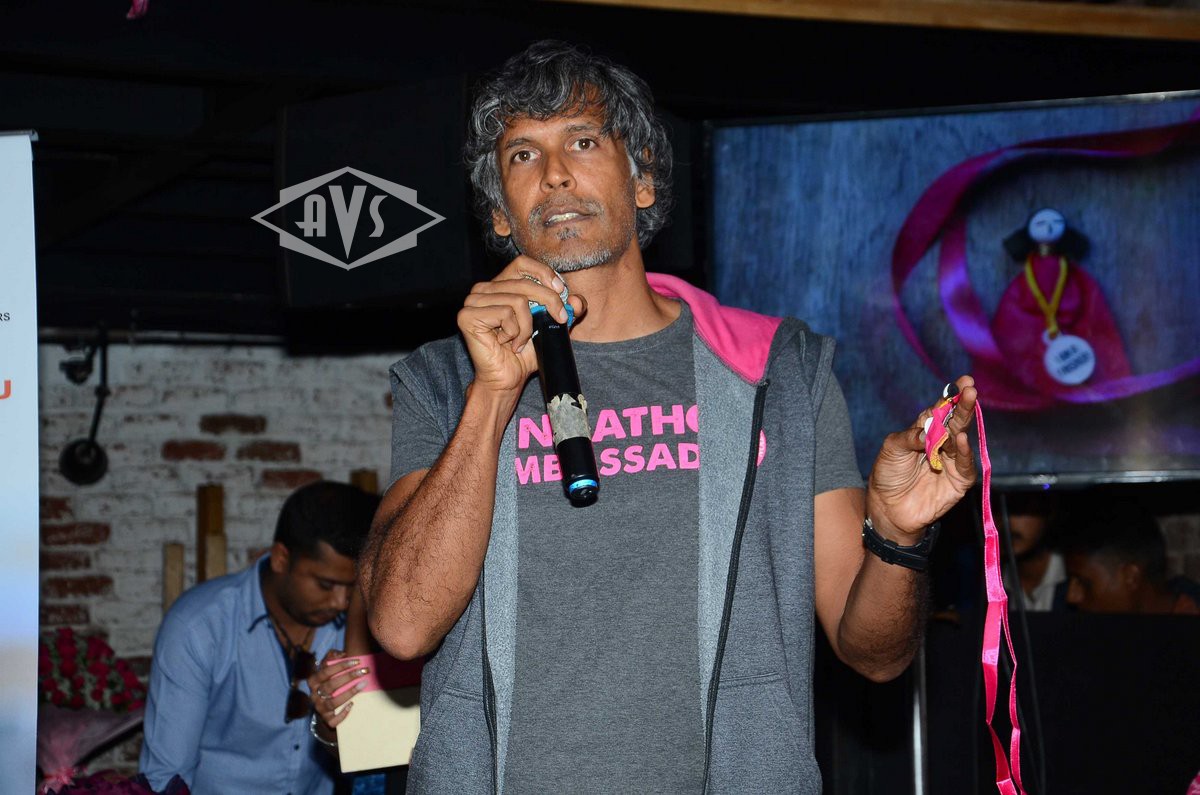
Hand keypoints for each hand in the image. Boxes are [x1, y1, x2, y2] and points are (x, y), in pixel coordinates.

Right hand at [307, 649, 369, 737]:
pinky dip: (342, 714)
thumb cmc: (329, 682)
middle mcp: (314, 695)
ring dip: (349, 693)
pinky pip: (333, 720)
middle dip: (348, 677)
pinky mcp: (326, 720)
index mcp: (313, 681)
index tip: (357, 661)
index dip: (341, 665)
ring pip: (332, 702)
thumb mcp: (327, 668)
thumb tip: (342, 654)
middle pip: (330, 686)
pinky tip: (352, 705)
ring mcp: (320, 708)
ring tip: (363, 684)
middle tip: (364, 671)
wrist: (325, 706)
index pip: (325, 671)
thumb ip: (331, 657)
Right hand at [457, 255, 587, 396]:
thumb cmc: (524, 353)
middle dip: (549, 302)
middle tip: (559, 321)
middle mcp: (484, 289)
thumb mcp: (551, 327)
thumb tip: (578, 301)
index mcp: (500, 285)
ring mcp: (473, 301)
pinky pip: (505, 313)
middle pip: (524, 282)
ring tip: (520, 341)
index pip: (522, 263)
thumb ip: (565, 310)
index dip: (544, 273)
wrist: (507, 378)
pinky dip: (514, 332)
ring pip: (518, 300)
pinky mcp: (467, 315)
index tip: (561, 291)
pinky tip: (508, 343)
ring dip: (528, 325)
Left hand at [866, 376, 977, 542]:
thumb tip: (926, 431)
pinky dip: (964, 452)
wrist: (888, 508)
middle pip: (956, 420)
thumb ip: (908, 437)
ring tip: (967, 403)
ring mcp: (952, 461)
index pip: (942, 409)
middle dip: (964, 404)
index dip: (951, 396)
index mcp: (926, 431)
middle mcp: (942, 443)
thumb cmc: (888, 474)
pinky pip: (965, 464)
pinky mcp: (958, 481)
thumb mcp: (891, 449)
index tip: (963, 381)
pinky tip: (959, 438)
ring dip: (964, 421)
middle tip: (970, 388)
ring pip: (962, 438)